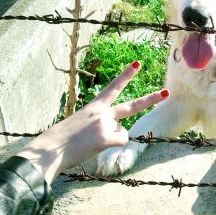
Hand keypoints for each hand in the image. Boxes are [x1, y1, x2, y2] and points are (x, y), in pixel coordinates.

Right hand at [17, 61, 168, 183]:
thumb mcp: (79, 125)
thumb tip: (115, 133)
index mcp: (94, 106)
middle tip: (167, 92)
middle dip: (151, 99)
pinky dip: (110, 147)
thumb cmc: (59, 140)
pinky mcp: (106, 137)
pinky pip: (120, 142)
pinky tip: (95, 147)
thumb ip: (98, 124)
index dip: (126, 75)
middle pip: (133, 105)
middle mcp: (102, 112)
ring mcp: (106, 123)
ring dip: (109, 140)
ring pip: (121, 133)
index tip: (138, 64)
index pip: (114, 87)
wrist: (48, 150)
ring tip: (90, 143)